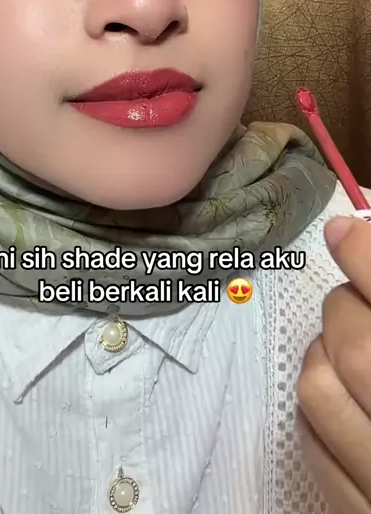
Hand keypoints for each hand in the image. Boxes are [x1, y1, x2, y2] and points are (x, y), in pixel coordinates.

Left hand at [297, 215, 370, 512]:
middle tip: (357, 296)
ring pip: (320, 392)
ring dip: (321, 351)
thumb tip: (365, 240)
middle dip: (346, 305)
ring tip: (345, 343)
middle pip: (357, 347)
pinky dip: (314, 406)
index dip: (370, 258)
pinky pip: (312, 446)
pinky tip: (337, 394)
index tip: (346, 229)